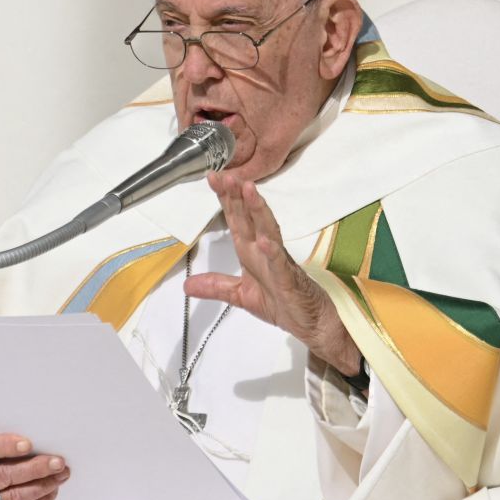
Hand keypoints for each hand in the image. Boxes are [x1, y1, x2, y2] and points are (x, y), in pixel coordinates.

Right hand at [0, 433, 69, 499]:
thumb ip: (5, 447)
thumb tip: (42, 444)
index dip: (6, 446)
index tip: (29, 444)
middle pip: (2, 476)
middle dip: (34, 468)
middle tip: (58, 463)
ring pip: (12, 498)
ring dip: (41, 486)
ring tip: (60, 476)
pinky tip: (51, 492)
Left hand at [184, 172, 362, 375]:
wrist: (313, 324)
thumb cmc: (282, 304)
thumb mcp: (241, 296)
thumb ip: (216, 287)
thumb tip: (187, 284)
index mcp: (251, 252)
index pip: (237, 220)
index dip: (225, 199)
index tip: (213, 178)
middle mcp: (264, 251)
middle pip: (250, 218)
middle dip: (238, 196)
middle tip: (226, 174)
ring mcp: (279, 263)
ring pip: (268, 231)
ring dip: (258, 211)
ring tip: (248, 191)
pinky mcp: (291, 281)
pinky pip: (282, 265)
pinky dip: (273, 252)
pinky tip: (265, 241)